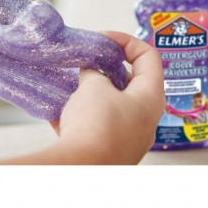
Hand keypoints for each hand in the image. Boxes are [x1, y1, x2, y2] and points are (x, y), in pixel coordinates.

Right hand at [49, 31, 164, 163]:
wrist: (81, 169)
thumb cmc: (97, 124)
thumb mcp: (94, 87)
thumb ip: (94, 73)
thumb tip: (91, 74)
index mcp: (150, 97)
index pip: (149, 56)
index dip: (126, 40)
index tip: (101, 38)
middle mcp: (143, 118)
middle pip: (130, 81)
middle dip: (105, 67)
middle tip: (85, 61)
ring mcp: (126, 136)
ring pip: (110, 104)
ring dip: (90, 91)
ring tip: (70, 82)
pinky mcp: (107, 150)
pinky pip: (94, 125)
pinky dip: (79, 114)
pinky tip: (57, 109)